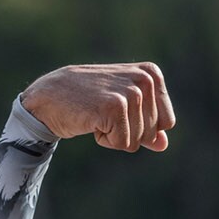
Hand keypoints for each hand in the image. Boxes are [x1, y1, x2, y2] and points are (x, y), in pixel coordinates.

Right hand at [22, 62, 175, 151]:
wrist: (51, 96)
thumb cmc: (89, 101)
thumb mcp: (123, 109)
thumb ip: (147, 126)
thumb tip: (164, 145)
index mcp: (151, 74)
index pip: (167, 122)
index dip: (142, 127)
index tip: (119, 110)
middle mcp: (144, 79)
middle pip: (153, 133)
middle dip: (128, 133)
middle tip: (104, 112)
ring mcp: (131, 92)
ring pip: (138, 141)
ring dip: (115, 136)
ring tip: (97, 114)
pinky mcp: (115, 106)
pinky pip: (122, 143)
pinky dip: (105, 140)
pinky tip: (91, 120)